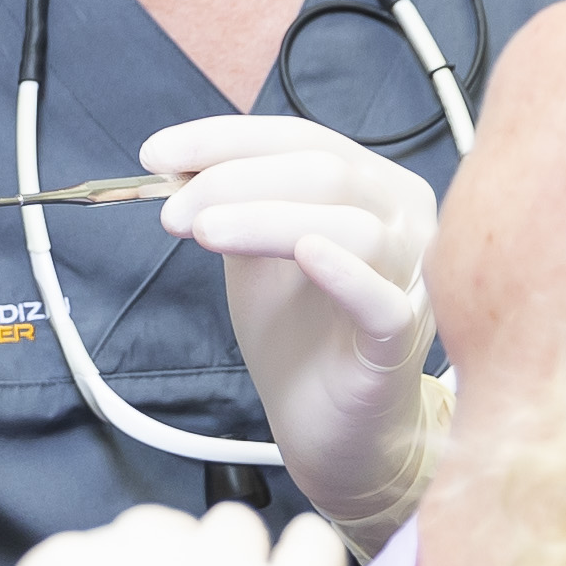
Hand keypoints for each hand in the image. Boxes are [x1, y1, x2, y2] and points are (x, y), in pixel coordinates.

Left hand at [141, 114, 448, 552]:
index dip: (224, 140)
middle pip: (326, 171)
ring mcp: (410, 279)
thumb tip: (175, 161)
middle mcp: (405, 219)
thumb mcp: (256, 251)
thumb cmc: (300, 332)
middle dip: (235, 181)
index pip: (300, 139)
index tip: (155, 155)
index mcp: (372, 185)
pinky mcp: (401, 341)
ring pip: (353, 225)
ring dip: (267, 219)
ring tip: (204, 232)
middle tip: (172, 211)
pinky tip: (304, 254)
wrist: (331, 426)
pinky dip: (343, 272)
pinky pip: (381, 299)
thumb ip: (231, 202)